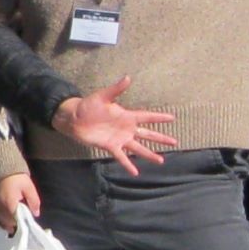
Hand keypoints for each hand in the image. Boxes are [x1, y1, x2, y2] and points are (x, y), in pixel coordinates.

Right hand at [0, 171, 41, 234]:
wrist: (2, 167)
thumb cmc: (17, 178)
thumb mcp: (29, 188)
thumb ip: (34, 201)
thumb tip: (36, 213)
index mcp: (10, 204)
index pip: (16, 221)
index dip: (21, 224)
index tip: (27, 225)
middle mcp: (0, 207)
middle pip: (7, 223)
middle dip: (15, 225)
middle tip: (22, 224)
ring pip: (0, 221)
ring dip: (8, 224)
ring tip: (15, 224)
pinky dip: (2, 220)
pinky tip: (7, 219)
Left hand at [52, 78, 178, 174]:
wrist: (74, 119)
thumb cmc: (88, 106)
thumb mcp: (103, 96)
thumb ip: (116, 89)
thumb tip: (127, 77)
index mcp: (127, 116)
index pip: (147, 117)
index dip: (159, 117)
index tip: (172, 118)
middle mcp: (126, 128)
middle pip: (147, 134)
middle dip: (161, 138)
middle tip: (174, 142)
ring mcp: (120, 138)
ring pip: (138, 148)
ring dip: (149, 154)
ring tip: (161, 161)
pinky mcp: (111, 146)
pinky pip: (121, 157)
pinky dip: (128, 164)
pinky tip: (136, 172)